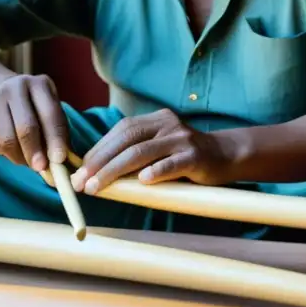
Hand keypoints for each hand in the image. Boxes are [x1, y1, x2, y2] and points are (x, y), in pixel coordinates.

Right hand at [0, 71, 69, 171]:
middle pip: (25, 128)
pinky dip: (5, 154)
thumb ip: (57, 131)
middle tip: (40, 168)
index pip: (50, 114)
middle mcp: (14, 88)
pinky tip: (11, 148)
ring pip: (7, 141)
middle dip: (35, 152)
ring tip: (27, 159)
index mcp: (38, 84)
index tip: (59, 159)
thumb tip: (62, 162)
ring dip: (20, 157)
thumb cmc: (30, 104)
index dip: (55, 138)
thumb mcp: (47, 107)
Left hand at [71, 109, 234, 193]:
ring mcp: (182, 138)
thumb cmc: (185, 158)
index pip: (120, 131)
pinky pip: (172, 163)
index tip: (78, 171)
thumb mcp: (159, 149)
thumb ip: (135, 155)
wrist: (226, 156)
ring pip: (143, 152)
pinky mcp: (196, 156)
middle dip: (100, 162)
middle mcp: (167, 124)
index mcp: (155, 119)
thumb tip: (96, 174)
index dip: (97, 150)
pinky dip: (156, 171)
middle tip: (81, 182)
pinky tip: (142, 181)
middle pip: (127, 140)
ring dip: (116, 170)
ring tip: (98, 186)